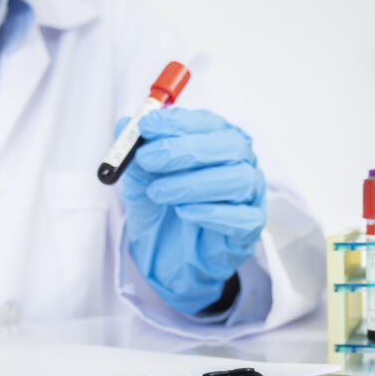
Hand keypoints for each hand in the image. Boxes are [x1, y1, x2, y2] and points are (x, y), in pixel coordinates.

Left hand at [119, 108, 265, 313]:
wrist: (168, 253)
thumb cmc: (162, 207)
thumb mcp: (140, 179)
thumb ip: (134, 153)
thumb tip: (124, 126)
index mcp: (217, 140)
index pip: (207, 122)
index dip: (177, 122)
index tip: (146, 127)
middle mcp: (240, 162)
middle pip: (230, 146)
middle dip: (184, 150)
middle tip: (148, 159)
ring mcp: (250, 194)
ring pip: (239, 179)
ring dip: (193, 184)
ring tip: (158, 192)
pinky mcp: (250, 226)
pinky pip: (242, 218)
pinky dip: (211, 214)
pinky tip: (184, 213)